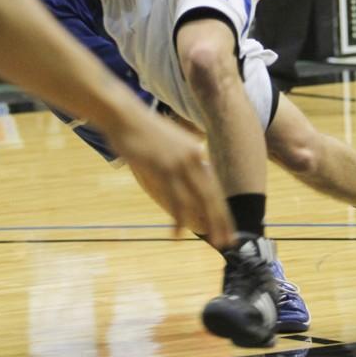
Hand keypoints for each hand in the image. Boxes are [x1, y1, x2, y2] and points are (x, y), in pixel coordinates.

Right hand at [108, 108, 234, 247]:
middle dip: (222, 219)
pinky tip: (178, 235)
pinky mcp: (163, 169)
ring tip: (213, 241)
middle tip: (229, 241)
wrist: (125, 116)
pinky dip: (178, 219)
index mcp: (196, 151)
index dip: (222, 207)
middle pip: (212, 194)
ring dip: (207, 222)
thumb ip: (184, 158)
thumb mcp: (172, 141)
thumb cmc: (144, 130)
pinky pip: (175, 199)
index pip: (215, 184)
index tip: (229, 226)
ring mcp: (179, 163)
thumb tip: (194, 174)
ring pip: (198, 199)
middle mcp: (194, 157)